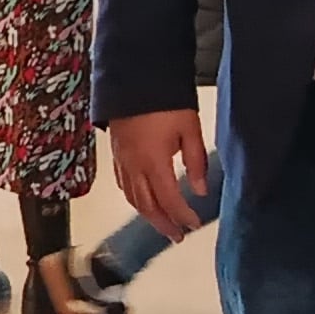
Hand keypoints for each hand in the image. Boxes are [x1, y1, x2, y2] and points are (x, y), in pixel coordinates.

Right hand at [109, 106, 211, 240]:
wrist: (136, 77)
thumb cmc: (166, 101)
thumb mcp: (190, 129)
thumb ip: (196, 162)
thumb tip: (199, 190)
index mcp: (154, 162)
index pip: (169, 199)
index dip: (182, 216)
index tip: (195, 225)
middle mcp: (134, 166)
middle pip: (147, 205)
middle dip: (164, 224)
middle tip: (178, 236)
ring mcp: (121, 160)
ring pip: (132, 198)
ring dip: (148, 215)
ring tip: (163, 225)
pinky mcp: (115, 153)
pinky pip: (123, 185)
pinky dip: (134, 199)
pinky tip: (142, 201)